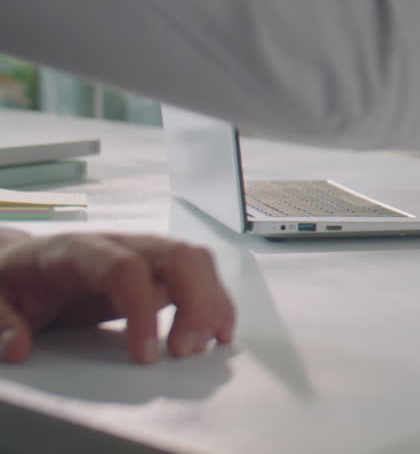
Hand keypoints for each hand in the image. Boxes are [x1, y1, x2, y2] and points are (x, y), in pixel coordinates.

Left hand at [0, 230, 235, 364]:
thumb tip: (17, 345)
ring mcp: (142, 255)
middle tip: (186, 349)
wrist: (21, 265)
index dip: (143, 310)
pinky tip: (218, 330)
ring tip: (205, 344)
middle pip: (177, 256)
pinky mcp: (154, 272)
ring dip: (211, 302)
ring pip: (195, 262)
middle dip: (195, 302)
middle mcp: (119, 245)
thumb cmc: (13, 280)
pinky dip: (214, 302)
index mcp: (76, 250)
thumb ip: (1, 319)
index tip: (144, 354)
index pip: (126, 268)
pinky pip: (198, 276)